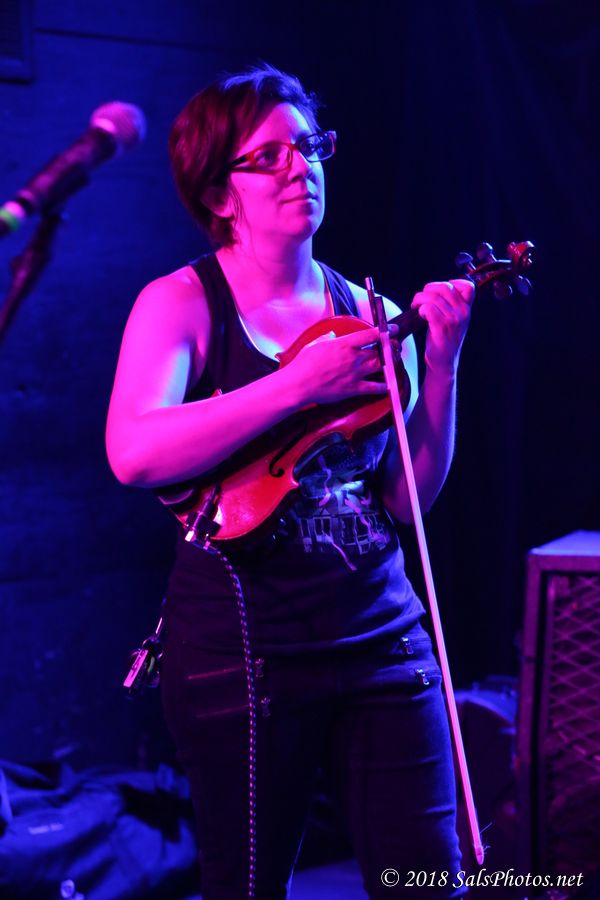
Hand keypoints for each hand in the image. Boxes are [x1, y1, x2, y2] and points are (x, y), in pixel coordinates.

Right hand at [284, 324, 399, 405]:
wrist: (299, 384)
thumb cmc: (303, 364)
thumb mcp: (315, 344)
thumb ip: (327, 339)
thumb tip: (332, 337)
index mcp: (344, 344)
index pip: (371, 335)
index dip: (385, 331)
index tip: (393, 329)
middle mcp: (353, 358)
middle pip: (378, 351)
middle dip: (389, 348)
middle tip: (393, 347)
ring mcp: (354, 374)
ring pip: (379, 366)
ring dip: (388, 364)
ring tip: (392, 362)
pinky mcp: (353, 389)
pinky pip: (373, 388)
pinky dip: (382, 387)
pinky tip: (386, 386)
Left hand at [411, 279, 473, 375]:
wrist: (444, 362)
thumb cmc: (445, 339)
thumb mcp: (455, 320)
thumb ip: (451, 304)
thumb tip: (434, 289)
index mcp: (467, 309)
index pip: (468, 286)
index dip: (451, 283)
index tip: (439, 293)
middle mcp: (463, 313)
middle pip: (444, 287)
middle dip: (427, 290)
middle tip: (420, 300)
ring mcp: (453, 321)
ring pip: (433, 297)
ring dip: (420, 299)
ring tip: (416, 307)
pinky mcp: (441, 329)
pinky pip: (429, 309)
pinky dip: (421, 309)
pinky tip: (420, 316)